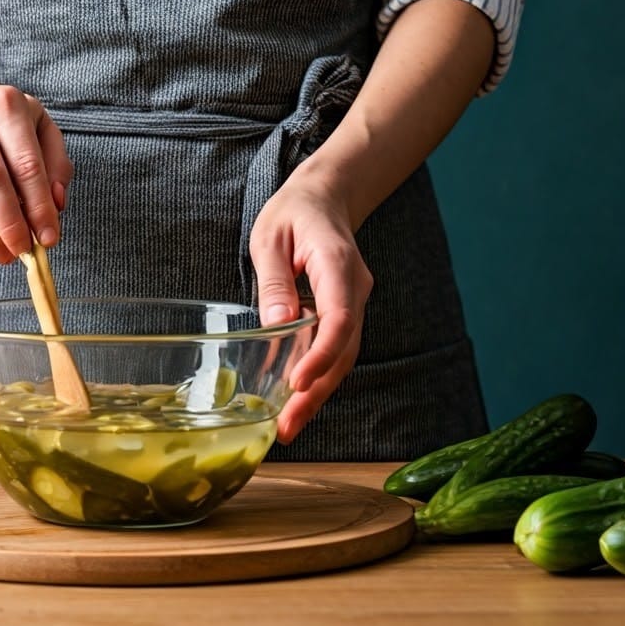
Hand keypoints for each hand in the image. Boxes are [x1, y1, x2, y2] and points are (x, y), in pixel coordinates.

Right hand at [0, 84, 72, 262]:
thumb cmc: (4, 123)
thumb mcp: (39, 130)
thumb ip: (56, 166)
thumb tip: (56, 205)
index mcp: (6, 102)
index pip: (27, 164)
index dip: (39, 206)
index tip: (49, 238)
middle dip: (10, 223)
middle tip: (23, 251)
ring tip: (4, 253)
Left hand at [249, 165, 372, 444]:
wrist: (325, 199)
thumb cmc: (293, 213)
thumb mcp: (269, 237)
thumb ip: (274, 280)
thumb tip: (277, 323)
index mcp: (337, 265)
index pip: (339, 318)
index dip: (322, 355)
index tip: (298, 383)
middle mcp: (355, 289)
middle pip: (344, 349)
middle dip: (317, 391)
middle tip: (287, 426)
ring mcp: (354, 303)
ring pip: (343, 356)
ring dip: (318, 393)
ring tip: (288, 426)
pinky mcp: (345, 313)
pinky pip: (335, 350)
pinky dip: (318, 377)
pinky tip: (296, 403)